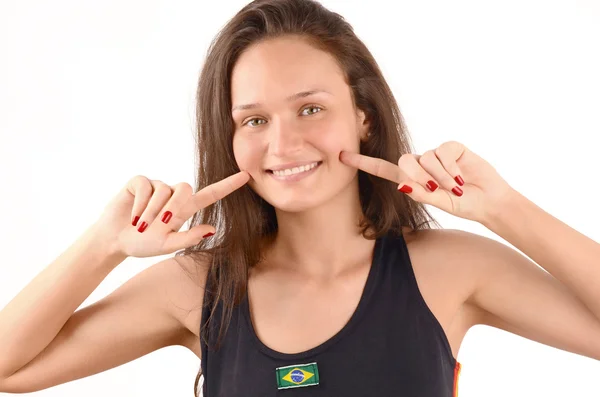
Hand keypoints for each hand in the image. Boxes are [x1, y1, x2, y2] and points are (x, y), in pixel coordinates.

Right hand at [93, 171, 249, 257]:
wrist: (115, 241)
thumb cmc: (143, 243)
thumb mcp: (167, 245)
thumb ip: (188, 238)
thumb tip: (212, 230)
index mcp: (185, 209)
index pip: (211, 194)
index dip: (228, 185)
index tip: (246, 176)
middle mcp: (173, 194)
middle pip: (186, 188)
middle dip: (173, 207)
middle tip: (159, 225)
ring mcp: (156, 186)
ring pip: (164, 190)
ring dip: (152, 211)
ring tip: (141, 225)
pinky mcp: (139, 182)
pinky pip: (146, 186)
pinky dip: (140, 204)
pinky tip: (134, 216)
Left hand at [339, 141, 513, 223]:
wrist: (489, 201)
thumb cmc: (462, 204)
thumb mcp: (439, 202)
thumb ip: (421, 193)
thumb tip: (401, 184)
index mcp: (412, 178)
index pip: (384, 169)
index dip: (363, 163)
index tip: (342, 156)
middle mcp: (421, 163)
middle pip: (407, 163)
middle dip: (423, 180)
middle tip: (441, 191)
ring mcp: (436, 154)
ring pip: (426, 159)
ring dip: (441, 178)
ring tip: (456, 187)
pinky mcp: (452, 147)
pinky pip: (442, 153)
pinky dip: (451, 169)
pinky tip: (462, 177)